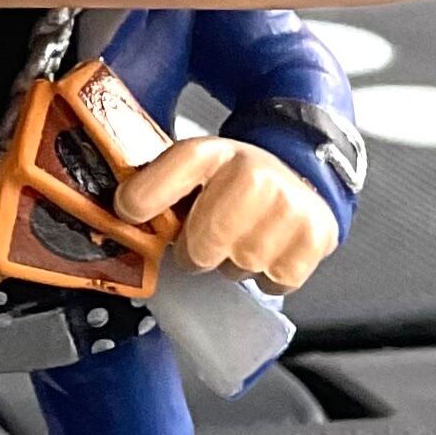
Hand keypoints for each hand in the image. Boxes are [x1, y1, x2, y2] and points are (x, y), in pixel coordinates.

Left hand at [114, 137, 337, 291]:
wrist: (299, 171)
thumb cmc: (231, 182)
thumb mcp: (192, 170)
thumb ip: (157, 189)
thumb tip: (118, 220)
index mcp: (214, 153)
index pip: (177, 169)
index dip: (146, 195)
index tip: (127, 212)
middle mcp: (254, 173)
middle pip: (203, 246)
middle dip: (194, 253)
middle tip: (199, 244)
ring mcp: (290, 204)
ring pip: (239, 268)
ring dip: (232, 265)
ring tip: (238, 240)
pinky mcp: (317, 235)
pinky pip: (275, 281)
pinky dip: (266, 276)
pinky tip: (267, 250)